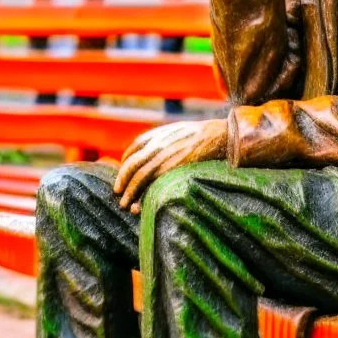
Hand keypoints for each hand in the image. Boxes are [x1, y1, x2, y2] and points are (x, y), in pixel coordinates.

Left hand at [113, 119, 227, 213]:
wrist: (219, 135)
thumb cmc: (202, 136)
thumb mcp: (178, 130)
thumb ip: (163, 139)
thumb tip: (153, 153)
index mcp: (157, 135)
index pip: (132, 150)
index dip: (124, 164)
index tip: (122, 175)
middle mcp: (156, 145)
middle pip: (131, 165)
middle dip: (122, 180)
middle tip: (117, 192)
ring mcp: (163, 157)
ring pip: (138, 177)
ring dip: (129, 192)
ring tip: (125, 205)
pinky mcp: (172, 169)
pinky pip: (151, 185)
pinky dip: (142, 197)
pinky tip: (139, 207)